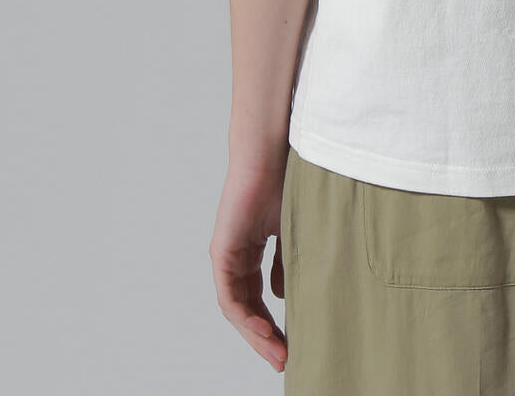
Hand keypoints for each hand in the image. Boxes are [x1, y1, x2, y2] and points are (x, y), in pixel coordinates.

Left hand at [210, 152, 289, 372]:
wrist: (271, 154)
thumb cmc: (285, 183)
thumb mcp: (292, 232)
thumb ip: (286, 263)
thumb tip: (283, 295)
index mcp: (250, 252)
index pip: (257, 298)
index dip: (272, 323)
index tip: (290, 345)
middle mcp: (234, 258)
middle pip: (245, 310)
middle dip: (264, 337)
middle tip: (283, 359)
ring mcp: (226, 256)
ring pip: (236, 309)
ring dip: (256, 334)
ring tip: (277, 351)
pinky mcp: (221, 252)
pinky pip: (229, 295)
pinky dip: (244, 315)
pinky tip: (263, 328)